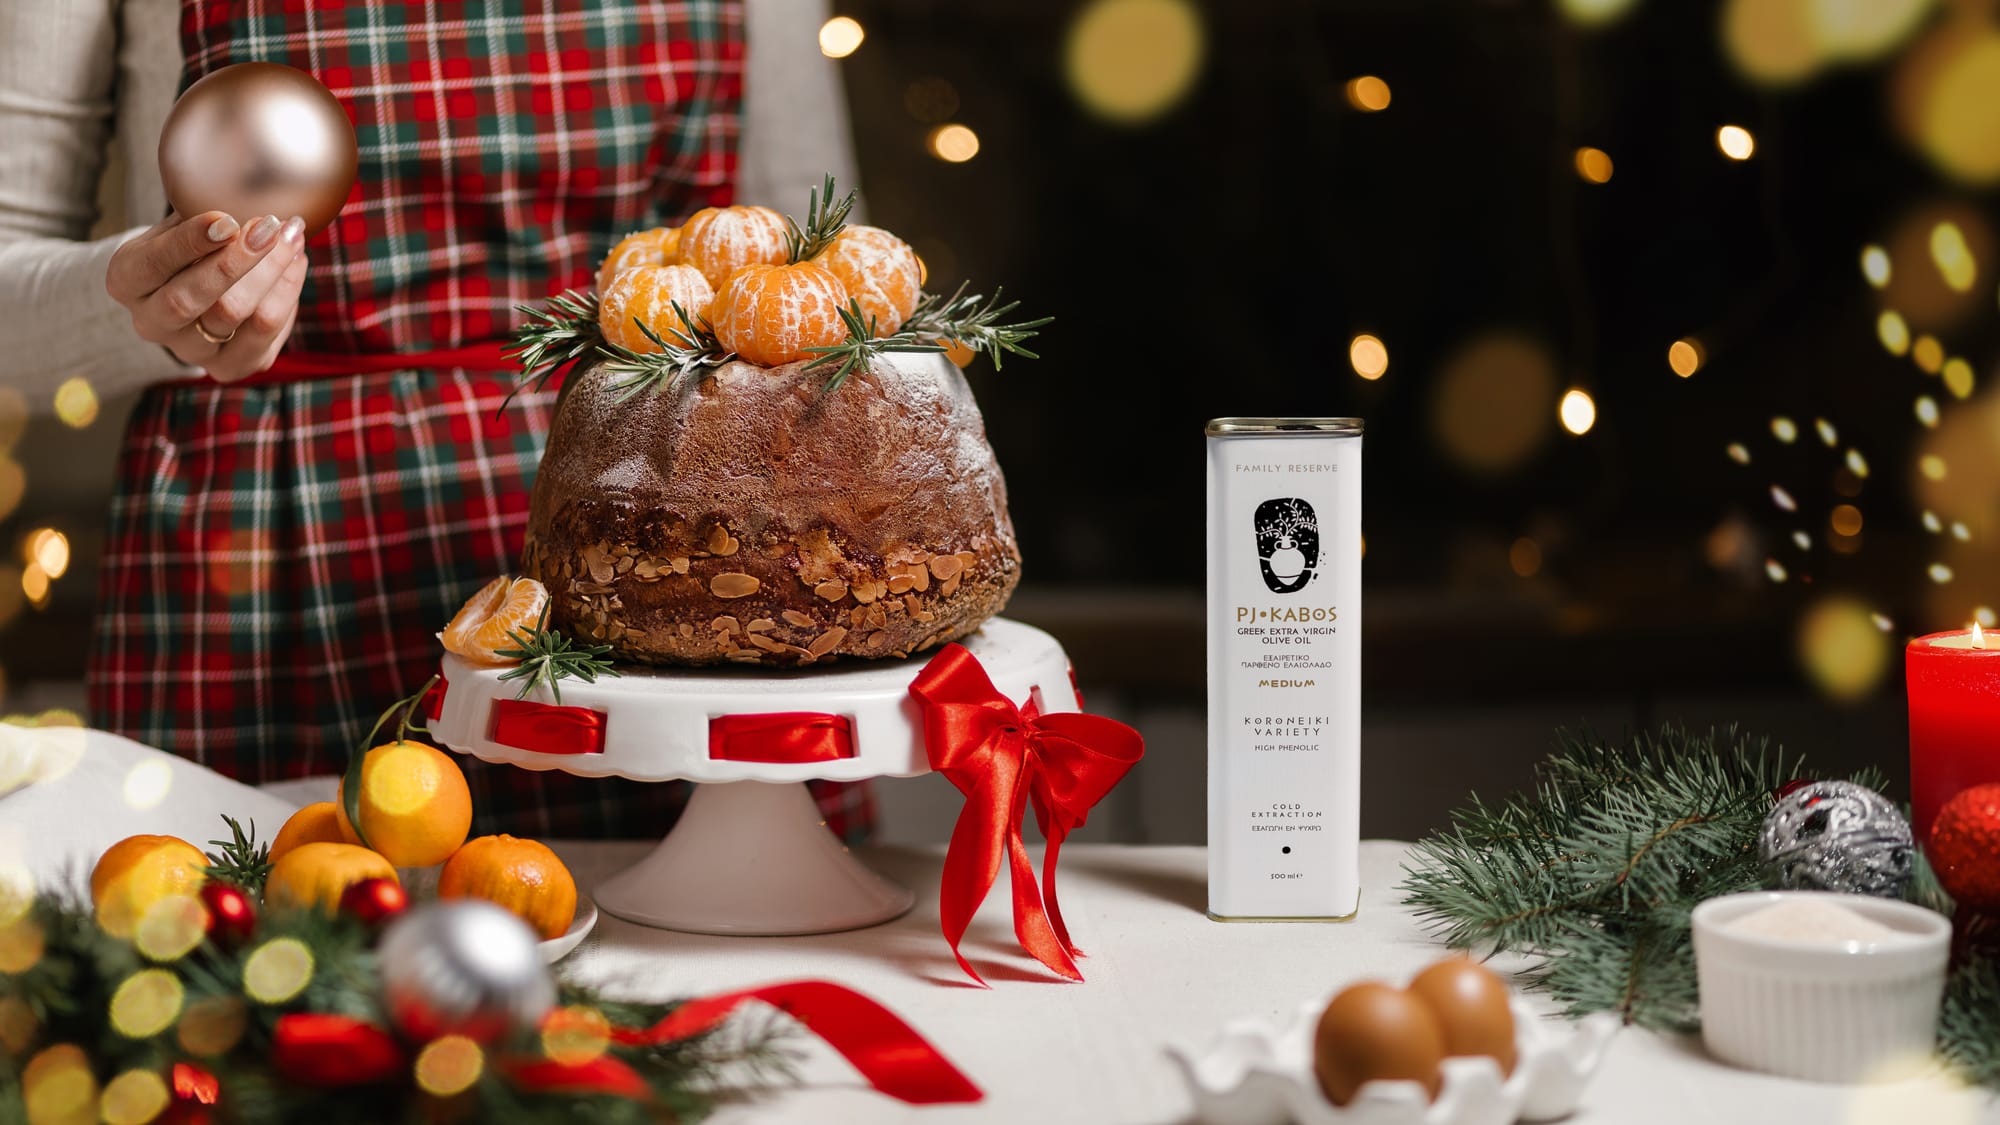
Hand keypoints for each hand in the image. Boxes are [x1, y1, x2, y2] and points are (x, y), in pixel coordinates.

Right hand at [106, 210, 308, 382]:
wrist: (194, 295)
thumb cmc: (187, 249)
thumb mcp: (179, 225)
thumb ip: (200, 217)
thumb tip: (245, 201)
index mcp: (126, 281)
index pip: (155, 264)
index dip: (192, 242)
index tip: (227, 220)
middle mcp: (150, 323)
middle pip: (191, 298)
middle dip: (236, 260)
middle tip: (270, 226)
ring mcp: (190, 351)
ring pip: (234, 314)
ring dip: (271, 272)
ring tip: (291, 235)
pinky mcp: (229, 366)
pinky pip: (265, 332)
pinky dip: (287, 292)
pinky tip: (295, 260)